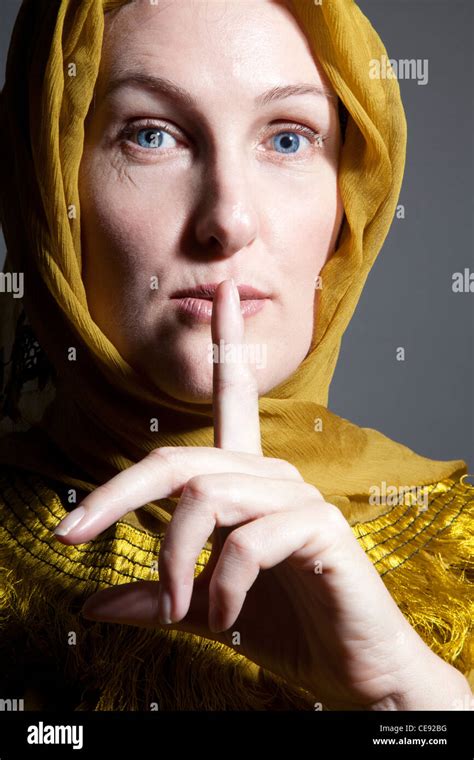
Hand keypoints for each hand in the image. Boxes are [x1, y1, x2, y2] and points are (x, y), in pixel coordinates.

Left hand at [53, 279, 453, 709]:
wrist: (350, 667)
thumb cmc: (282, 623)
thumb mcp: (201, 606)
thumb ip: (154, 595)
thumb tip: (91, 601)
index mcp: (247, 480)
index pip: (232, 396)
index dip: (227, 341)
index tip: (222, 292)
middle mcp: (272, 475)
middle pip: (178, 459)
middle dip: (115, 495)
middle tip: (70, 534)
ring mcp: (298, 497)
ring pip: (205, 497)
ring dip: (173, 559)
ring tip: (176, 607)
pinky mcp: (321, 527)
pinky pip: (245, 541)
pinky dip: (219, 586)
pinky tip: (223, 614)